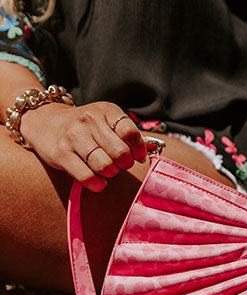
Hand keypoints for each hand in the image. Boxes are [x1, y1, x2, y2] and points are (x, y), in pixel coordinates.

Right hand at [19, 100, 147, 190]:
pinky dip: (97, 184)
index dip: (138, 150)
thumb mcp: (106, 121)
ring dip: (111, 174)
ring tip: (107, 170)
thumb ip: (128, 135)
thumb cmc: (85, 128)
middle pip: (120, 153)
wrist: (45, 122)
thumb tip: (154, 149)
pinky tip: (98, 182)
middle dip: (124, 165)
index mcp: (105, 110)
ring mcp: (73, 137)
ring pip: (105, 166)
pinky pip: (87, 177)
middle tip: (120, 165)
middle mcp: (89, 120)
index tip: (137, 157)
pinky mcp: (61, 154)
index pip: (131, 133)